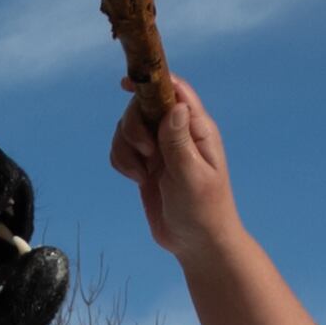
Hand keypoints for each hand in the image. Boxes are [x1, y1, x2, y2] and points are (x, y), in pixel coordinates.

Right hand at [106, 74, 242, 265]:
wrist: (196, 243)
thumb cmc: (203, 211)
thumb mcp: (191, 176)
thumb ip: (179, 141)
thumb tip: (175, 106)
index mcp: (196, 129)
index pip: (174, 91)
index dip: (151, 81)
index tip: (127, 83)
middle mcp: (177, 132)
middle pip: (142, 106)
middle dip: (133, 127)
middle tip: (146, 154)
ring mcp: (160, 147)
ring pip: (127, 128)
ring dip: (126, 148)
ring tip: (143, 173)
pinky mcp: (146, 163)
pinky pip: (122, 149)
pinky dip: (122, 162)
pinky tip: (137, 180)